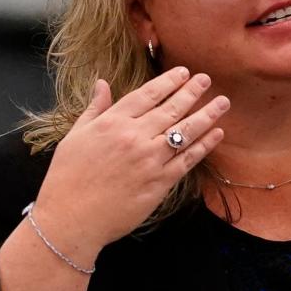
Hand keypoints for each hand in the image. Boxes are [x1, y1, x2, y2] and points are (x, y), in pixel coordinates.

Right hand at [32, 67, 228, 255]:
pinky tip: (216, 134)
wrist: (72, 218)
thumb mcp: (75, 136)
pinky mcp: (160, 183)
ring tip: (223, 103)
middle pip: (171, 109)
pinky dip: (204, 146)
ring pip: (185, 132)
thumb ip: (95, 109)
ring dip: (207, 115)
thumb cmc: (68, 178)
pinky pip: (188, 160)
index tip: (183, 72)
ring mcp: (150, 160)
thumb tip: (102, 83)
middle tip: (207, 79)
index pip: (147, 94)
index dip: (168, 82)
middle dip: (192, 92)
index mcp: (113, 123)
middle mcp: (135, 137)